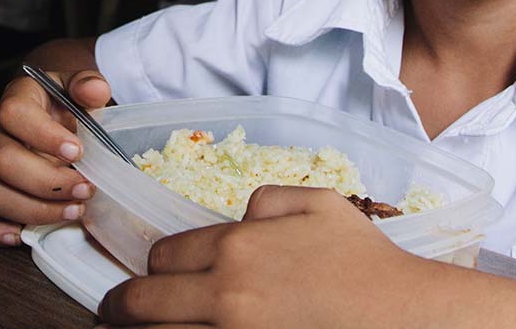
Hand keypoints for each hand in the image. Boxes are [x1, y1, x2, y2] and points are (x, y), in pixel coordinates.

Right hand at [0, 70, 111, 245]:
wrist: (48, 109)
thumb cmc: (63, 102)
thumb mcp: (77, 86)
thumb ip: (87, 84)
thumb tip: (95, 90)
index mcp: (15, 100)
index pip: (14, 114)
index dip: (44, 136)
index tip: (78, 152)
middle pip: (3, 162)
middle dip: (48, 183)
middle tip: (85, 189)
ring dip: (35, 210)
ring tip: (74, 210)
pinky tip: (20, 235)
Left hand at [98, 186, 417, 327]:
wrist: (403, 318)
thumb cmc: (367, 262)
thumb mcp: (320, 205)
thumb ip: (268, 199)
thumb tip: (239, 213)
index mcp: (237, 246)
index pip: (162, 257)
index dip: (152, 268)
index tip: (150, 277)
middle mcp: (225, 293)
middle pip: (142, 302)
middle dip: (120, 307)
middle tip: (112, 312)